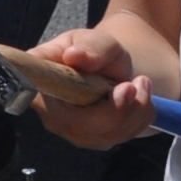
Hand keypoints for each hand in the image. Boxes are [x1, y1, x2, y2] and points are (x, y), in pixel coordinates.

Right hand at [23, 29, 159, 146]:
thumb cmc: (94, 50)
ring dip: (134, 110)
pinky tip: (140, 97)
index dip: (71, 104)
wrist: (109, 67)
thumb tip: (73, 56)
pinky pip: (122, 136)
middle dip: (116, 109)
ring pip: (105, 135)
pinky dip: (139, 118)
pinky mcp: (93, 140)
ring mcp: (71, 131)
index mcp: (39, 85)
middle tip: (135, 83)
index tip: (114, 90)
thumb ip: (89, 47)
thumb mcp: (95, 40)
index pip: (43, 102)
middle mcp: (49, 114)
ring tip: (141, 82)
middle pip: (79, 127)